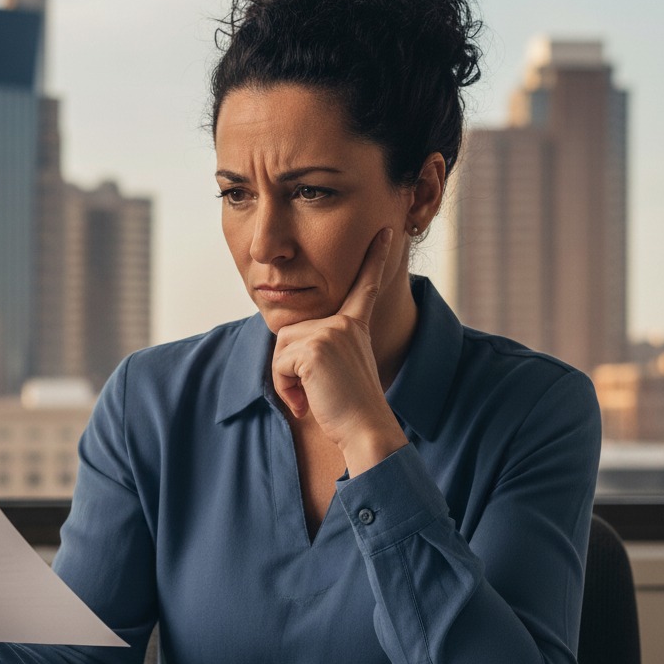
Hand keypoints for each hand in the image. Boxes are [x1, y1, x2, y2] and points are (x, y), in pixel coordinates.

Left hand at [271, 227, 407, 471]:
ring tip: (311, 397)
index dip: (374, 258)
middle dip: (289, 367)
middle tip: (312, 392)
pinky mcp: (314, 347)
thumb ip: (320, 348)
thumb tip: (285, 345)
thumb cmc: (351, 410)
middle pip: (290, 332)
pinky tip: (307, 400)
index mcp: (354, 326)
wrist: (366, 430)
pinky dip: (285, 387)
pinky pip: (279, 363)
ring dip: (286, 379)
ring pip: (281, 347)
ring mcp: (330, 333)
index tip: (384, 232)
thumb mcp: (338, 369)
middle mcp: (344, 323)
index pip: (364, 286)